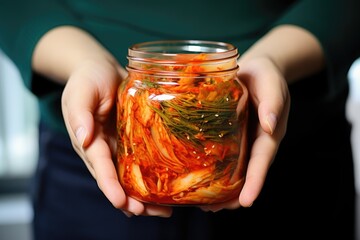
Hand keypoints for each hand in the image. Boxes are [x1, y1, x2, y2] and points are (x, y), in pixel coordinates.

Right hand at [61, 58, 172, 216]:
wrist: (101, 70)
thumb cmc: (88, 78)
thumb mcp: (81, 91)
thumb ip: (80, 113)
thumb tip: (83, 138)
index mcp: (89, 141)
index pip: (99, 167)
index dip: (109, 186)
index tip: (121, 203)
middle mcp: (103, 149)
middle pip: (115, 180)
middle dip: (130, 200)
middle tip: (149, 213)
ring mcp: (118, 147)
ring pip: (129, 177)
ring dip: (144, 196)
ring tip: (163, 211)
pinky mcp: (131, 141)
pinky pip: (140, 163)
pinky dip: (151, 178)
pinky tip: (166, 190)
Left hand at [201, 56, 289, 211]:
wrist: (255, 70)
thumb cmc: (266, 76)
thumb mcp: (272, 84)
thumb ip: (274, 102)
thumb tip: (270, 125)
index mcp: (268, 134)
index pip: (263, 161)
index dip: (255, 181)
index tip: (246, 202)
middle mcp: (254, 142)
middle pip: (247, 173)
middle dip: (233, 194)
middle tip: (215, 210)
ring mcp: (240, 140)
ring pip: (233, 169)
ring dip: (220, 188)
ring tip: (203, 204)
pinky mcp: (227, 134)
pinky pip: (220, 155)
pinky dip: (211, 168)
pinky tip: (197, 178)